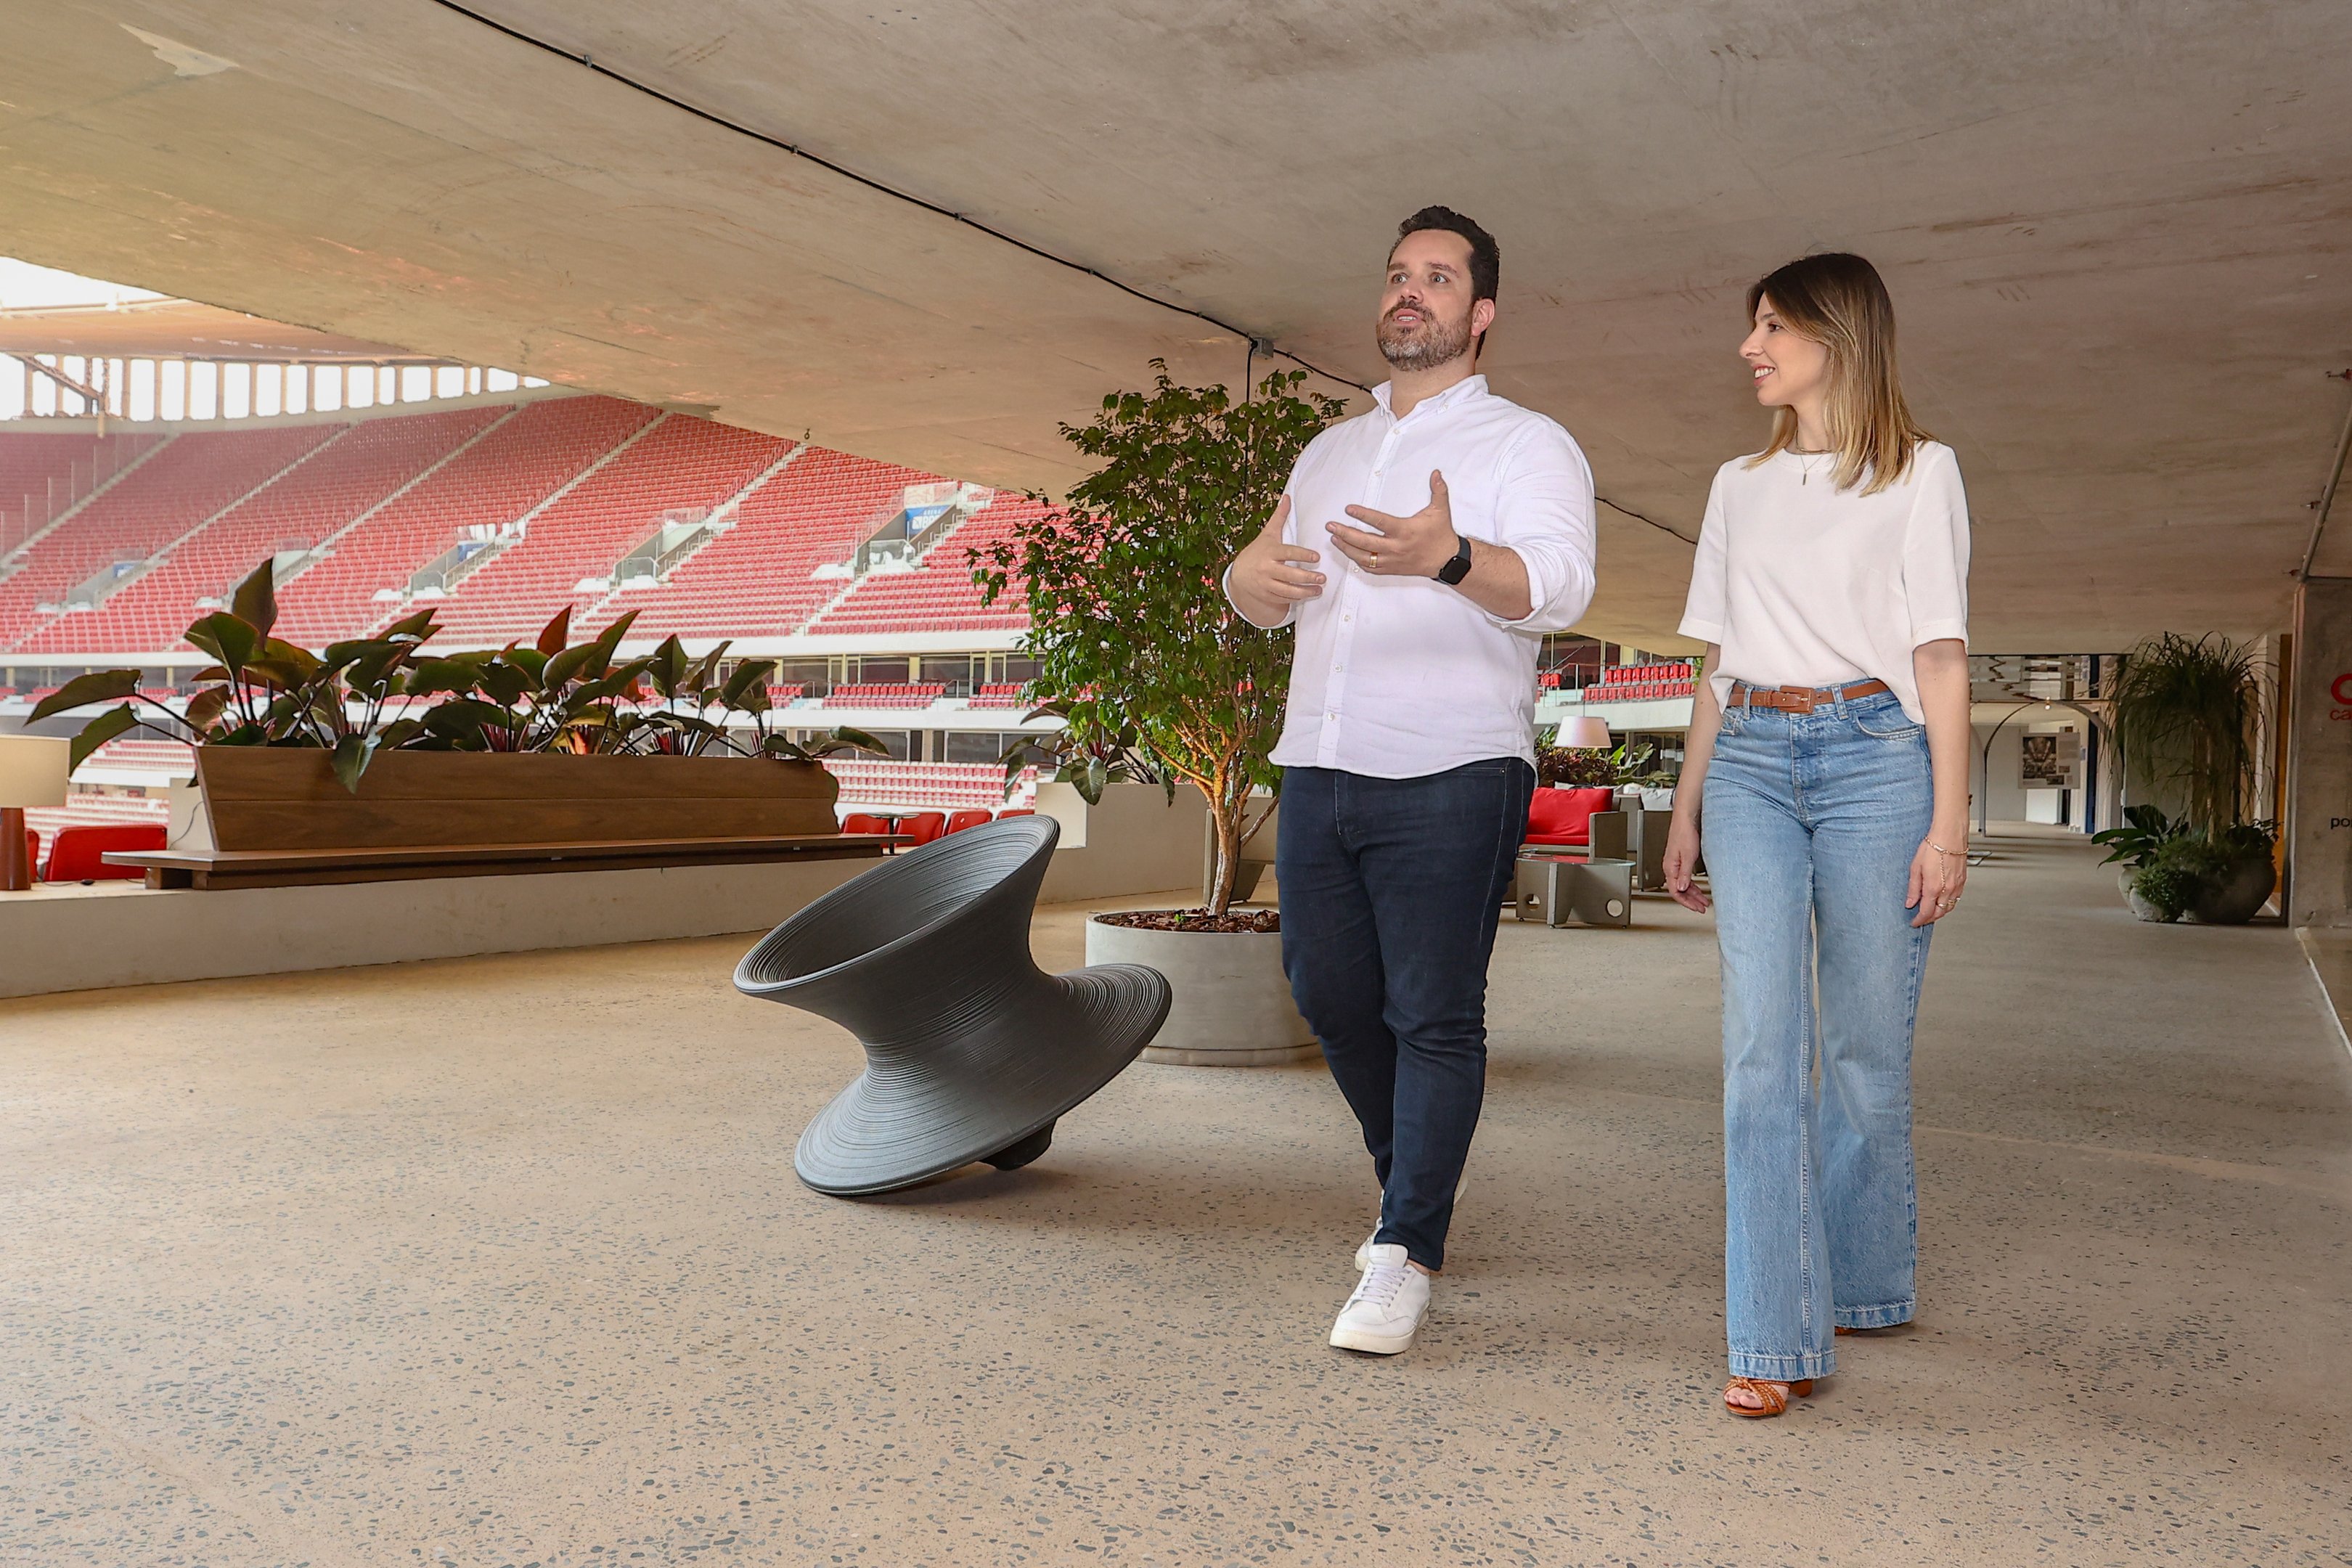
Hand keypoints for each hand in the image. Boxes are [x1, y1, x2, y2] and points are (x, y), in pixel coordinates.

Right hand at [1231, 497, 1324, 612]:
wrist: (1238, 574)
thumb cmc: (1257, 551)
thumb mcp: (1268, 534)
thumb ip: (1280, 517)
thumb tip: (1287, 497)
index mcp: (1269, 551)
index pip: (1288, 553)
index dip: (1303, 555)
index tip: (1317, 557)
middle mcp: (1267, 568)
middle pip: (1289, 574)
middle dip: (1307, 577)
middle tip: (1322, 577)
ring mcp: (1266, 583)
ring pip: (1287, 590)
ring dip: (1305, 591)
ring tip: (1319, 589)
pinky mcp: (1267, 595)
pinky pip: (1283, 599)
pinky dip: (1297, 598)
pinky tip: (1309, 595)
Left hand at [1328, 469, 1458, 578]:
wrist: (1446, 561)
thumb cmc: (1441, 535)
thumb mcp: (1441, 510)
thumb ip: (1438, 490)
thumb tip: (1436, 473)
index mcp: (1404, 531)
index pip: (1379, 522)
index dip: (1363, 515)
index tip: (1348, 509)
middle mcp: (1396, 547)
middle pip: (1365, 542)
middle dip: (1345, 533)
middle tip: (1331, 525)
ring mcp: (1392, 560)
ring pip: (1363, 557)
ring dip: (1346, 548)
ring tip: (1334, 538)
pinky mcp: (1391, 569)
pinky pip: (1370, 568)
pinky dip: (1357, 560)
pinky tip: (1348, 552)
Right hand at [1663, 811, 1709, 911]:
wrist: (1686, 819)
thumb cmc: (1685, 832)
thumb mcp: (1688, 856)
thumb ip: (1684, 874)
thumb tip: (1682, 888)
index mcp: (1670, 867)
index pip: (1675, 891)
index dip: (1686, 902)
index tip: (1696, 908)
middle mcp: (1671, 867)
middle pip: (1679, 890)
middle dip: (1691, 900)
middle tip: (1702, 907)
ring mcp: (1675, 864)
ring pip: (1683, 884)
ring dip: (1693, 894)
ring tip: (1703, 900)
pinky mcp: (1681, 860)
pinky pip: (1685, 877)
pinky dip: (1692, 885)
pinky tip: (1699, 887)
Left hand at [1907, 832, 1966, 925]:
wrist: (1950, 836)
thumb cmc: (1933, 847)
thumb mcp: (1915, 868)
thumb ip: (1913, 888)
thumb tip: (1910, 902)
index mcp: (1934, 888)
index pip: (1926, 912)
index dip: (1919, 920)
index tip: (1914, 922)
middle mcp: (1948, 890)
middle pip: (1939, 913)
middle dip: (1929, 919)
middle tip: (1921, 919)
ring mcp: (1957, 886)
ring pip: (1949, 907)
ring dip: (1940, 913)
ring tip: (1930, 911)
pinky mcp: (1963, 881)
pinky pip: (1956, 898)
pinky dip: (1948, 904)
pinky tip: (1942, 900)